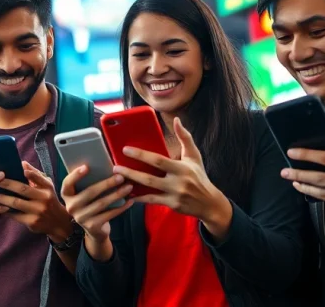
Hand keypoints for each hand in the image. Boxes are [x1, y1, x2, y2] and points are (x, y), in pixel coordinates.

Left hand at [0, 161, 73, 243]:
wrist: (58, 223)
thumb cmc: (49, 200)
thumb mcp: (47, 186)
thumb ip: (35, 175)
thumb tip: (22, 163)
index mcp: (47, 189)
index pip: (39, 179)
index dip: (30, 174)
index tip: (20, 169)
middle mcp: (44, 199)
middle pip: (23, 190)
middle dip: (8, 184)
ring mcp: (38, 212)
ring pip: (16, 203)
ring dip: (1, 198)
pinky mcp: (32, 222)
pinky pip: (15, 215)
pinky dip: (5, 210)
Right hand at [59, 167, 132, 242]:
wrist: (94, 229)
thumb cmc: (90, 204)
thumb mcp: (85, 194)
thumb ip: (88, 183)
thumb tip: (107, 168)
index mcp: (67, 195)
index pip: (67, 183)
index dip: (75, 175)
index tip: (87, 166)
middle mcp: (71, 207)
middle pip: (89, 192)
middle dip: (107, 183)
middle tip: (120, 177)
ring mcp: (81, 218)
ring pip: (101, 203)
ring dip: (117, 194)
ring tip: (128, 187)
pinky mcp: (92, 226)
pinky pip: (109, 214)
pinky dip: (121, 207)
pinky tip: (129, 201)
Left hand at [114, 118, 232, 238]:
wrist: (209, 203)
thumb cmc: (199, 176)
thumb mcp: (194, 156)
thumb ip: (185, 137)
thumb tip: (177, 120)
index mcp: (182, 168)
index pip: (158, 160)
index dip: (140, 155)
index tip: (125, 149)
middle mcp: (178, 182)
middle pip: (150, 178)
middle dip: (130, 173)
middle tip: (115, 167)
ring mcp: (174, 195)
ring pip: (149, 190)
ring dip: (132, 185)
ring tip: (117, 179)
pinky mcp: (172, 205)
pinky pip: (152, 201)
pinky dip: (139, 198)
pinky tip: (128, 193)